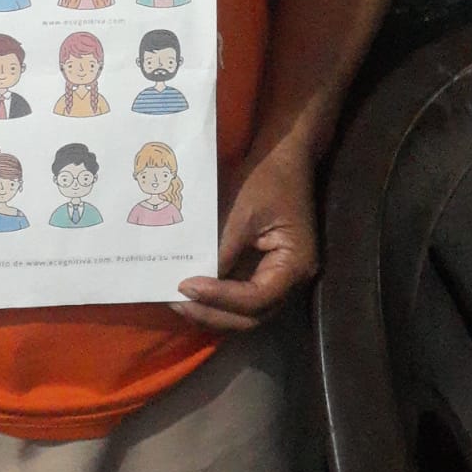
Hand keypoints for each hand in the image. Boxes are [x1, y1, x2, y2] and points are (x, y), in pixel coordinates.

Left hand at [173, 137, 319, 332]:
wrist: (281, 156)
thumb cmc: (266, 179)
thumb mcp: (242, 212)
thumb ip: (223, 251)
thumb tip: (195, 284)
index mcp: (295, 264)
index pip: (257, 299)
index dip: (221, 298)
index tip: (187, 286)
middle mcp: (291, 280)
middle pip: (252, 315)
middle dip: (213, 313)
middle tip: (176, 302)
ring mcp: (278, 277)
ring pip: (246, 312)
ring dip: (213, 310)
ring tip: (178, 300)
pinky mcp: (264, 269)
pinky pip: (241, 294)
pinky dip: (217, 297)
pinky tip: (191, 291)